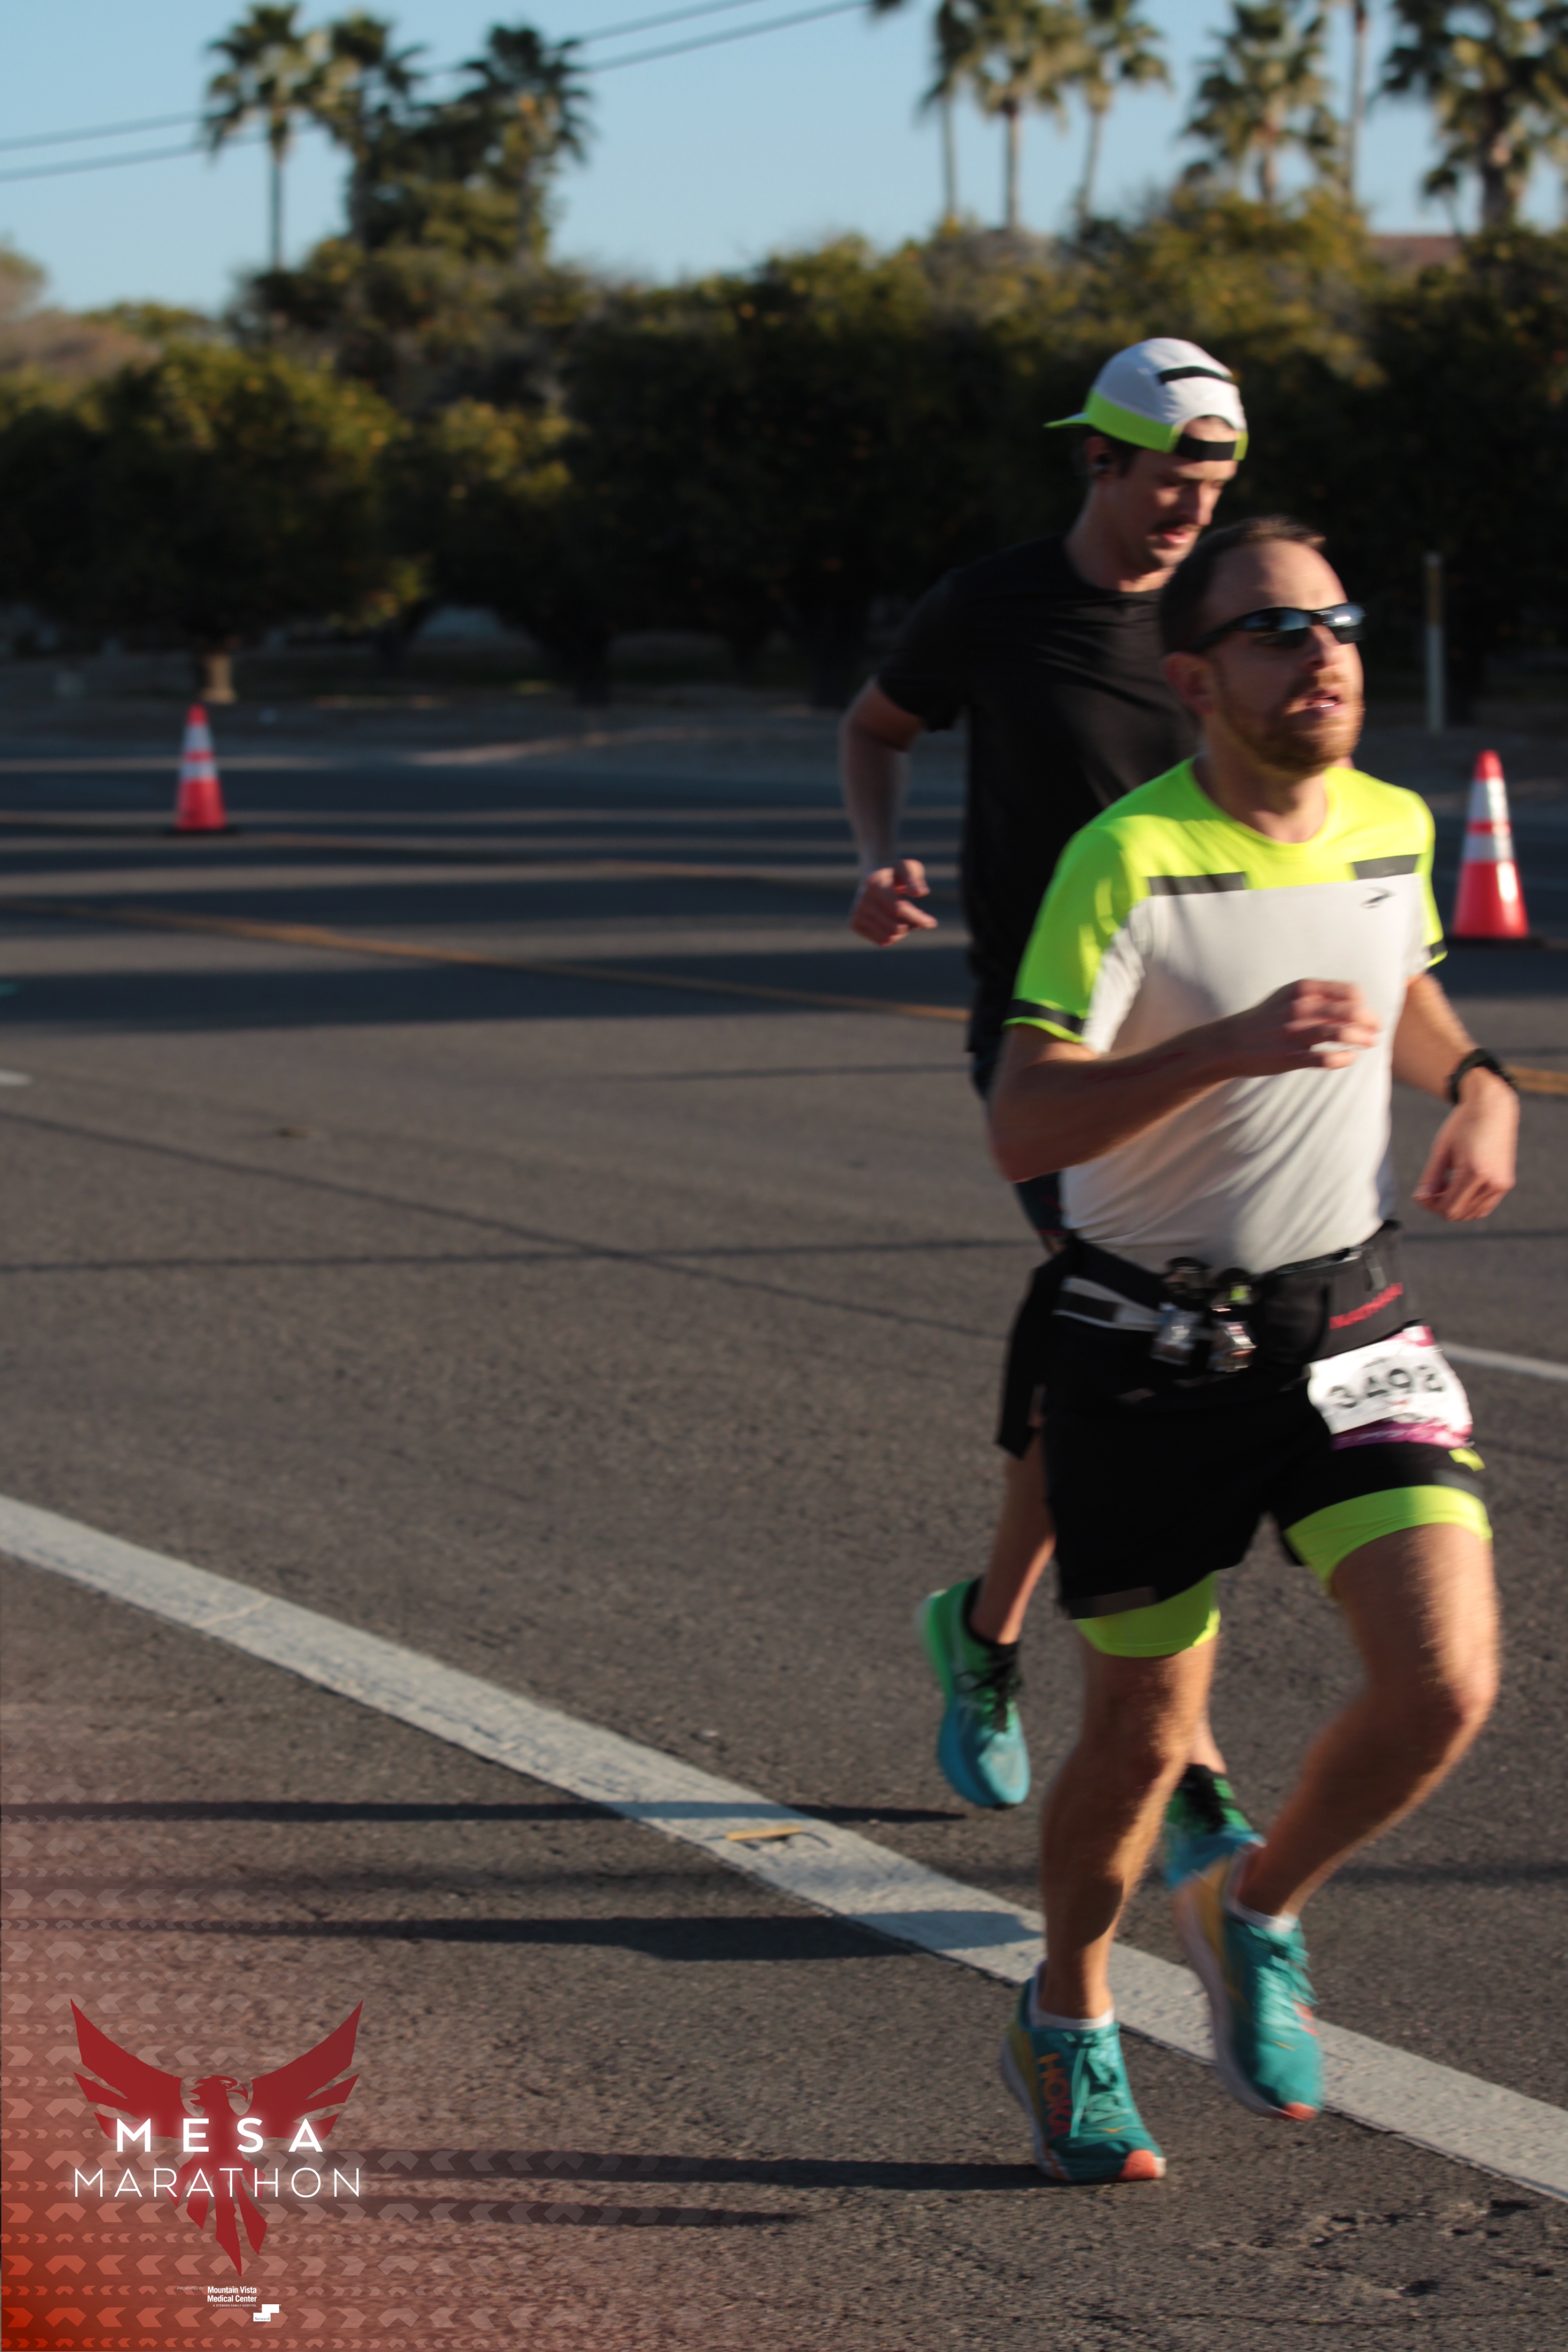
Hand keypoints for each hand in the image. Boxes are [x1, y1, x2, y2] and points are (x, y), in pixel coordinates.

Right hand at [849, 859, 937, 944]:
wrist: (873, 874)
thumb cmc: (895, 872)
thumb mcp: (908, 868)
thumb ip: (915, 879)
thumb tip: (919, 893)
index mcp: (873, 883)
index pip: (898, 909)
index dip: (917, 918)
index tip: (931, 923)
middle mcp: (861, 899)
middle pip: (895, 926)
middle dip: (912, 924)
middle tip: (919, 916)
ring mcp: (855, 913)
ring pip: (889, 937)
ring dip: (905, 931)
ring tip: (909, 919)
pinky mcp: (854, 924)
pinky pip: (882, 941)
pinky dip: (895, 936)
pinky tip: (897, 923)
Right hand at [1207, 979, 1380, 1076]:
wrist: (1230, 1042)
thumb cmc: (1266, 1018)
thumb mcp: (1288, 996)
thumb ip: (1317, 995)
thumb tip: (1353, 1001)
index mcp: (1302, 990)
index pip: (1349, 992)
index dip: (1364, 1004)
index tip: (1367, 1014)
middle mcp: (1299, 1008)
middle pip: (1350, 1012)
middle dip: (1369, 1022)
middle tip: (1376, 1031)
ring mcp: (1294, 1033)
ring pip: (1340, 1033)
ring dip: (1361, 1039)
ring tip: (1369, 1044)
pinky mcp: (1289, 1056)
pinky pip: (1325, 1058)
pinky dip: (1343, 1059)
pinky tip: (1350, 1058)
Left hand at [1412, 1071, 1517, 1220]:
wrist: (1492, 1107)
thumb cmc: (1463, 1124)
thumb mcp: (1441, 1149)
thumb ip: (1431, 1177)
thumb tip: (1420, 1199)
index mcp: (1474, 1171)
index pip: (1448, 1207)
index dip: (1430, 1206)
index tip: (1420, 1195)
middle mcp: (1492, 1181)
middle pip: (1459, 1213)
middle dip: (1440, 1206)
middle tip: (1429, 1191)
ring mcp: (1502, 1184)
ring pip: (1472, 1213)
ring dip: (1455, 1206)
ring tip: (1444, 1186)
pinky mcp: (1506, 1183)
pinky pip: (1484, 1206)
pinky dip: (1469, 1204)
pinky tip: (1457, 1188)